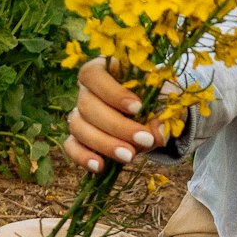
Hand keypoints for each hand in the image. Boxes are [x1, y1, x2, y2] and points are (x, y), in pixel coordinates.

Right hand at [64, 58, 166, 174]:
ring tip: (130, 156)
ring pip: (78, 127)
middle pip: (87, 105)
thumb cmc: (157, 96)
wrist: (154, 113)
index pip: (93, 74)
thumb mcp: (166, 98)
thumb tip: (158, 133)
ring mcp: (79, 114)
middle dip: (117, 126)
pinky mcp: (78, 136)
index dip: (112, 92)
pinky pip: (71, 146)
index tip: (137, 107)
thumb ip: (163, 110)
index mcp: (104, 69)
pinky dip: (83, 157)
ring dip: (104, 143)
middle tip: (145, 139)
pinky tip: (100, 166)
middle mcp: (86, 90)